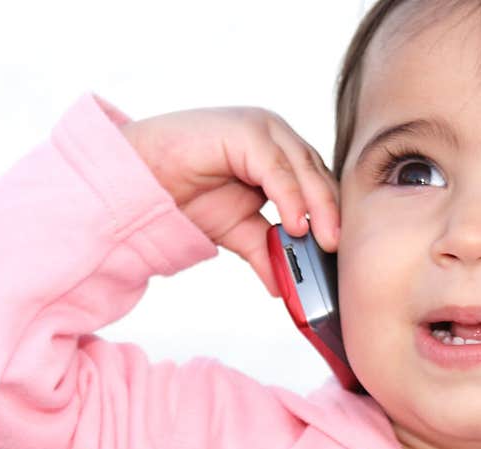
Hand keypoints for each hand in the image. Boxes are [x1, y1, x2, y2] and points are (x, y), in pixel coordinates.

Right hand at [120, 107, 339, 295]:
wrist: (139, 181)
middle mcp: (278, 138)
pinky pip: (275, 167)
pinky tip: (295, 224)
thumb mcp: (238, 231)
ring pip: (303, 169)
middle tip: (336, 249)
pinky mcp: (244, 130)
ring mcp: (262, 129)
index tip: (340, 250)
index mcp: (283, 156)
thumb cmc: (186, 194)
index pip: (320, 184)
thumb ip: (266, 251)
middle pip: (318, 175)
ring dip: (316, 207)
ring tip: (321, 241)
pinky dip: (289, 197)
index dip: (332, 215)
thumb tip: (286, 287)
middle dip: (330, 214)